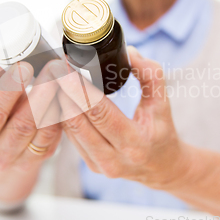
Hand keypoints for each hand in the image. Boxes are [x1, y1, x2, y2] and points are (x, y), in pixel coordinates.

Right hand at [0, 58, 61, 201]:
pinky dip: (64, 112)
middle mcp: (0, 154)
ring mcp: (23, 160)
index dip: (8, 90)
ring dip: (57, 100)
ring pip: (45, 129)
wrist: (6, 157)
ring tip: (65, 76)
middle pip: (24, 123)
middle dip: (42, 92)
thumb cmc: (0, 123)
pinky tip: (69, 93)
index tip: (23, 66)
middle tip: (54, 67)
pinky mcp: (44, 158)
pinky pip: (58, 133)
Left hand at [51, 46, 191, 189]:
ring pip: (69, 129)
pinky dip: (65, 115)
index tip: (69, 67)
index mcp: (135, 143)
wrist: (162, 168)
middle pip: (77, 121)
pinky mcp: (90, 165)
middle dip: (64, 92)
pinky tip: (62, 97)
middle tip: (57, 68)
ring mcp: (99, 165)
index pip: (99, 113)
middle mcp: (114, 159)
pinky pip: (71, 137)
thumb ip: (151, 75)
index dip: (81, 88)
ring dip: (61, 103)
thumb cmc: (162, 131)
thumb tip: (130, 52)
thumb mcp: (163, 103)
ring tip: (57, 79)